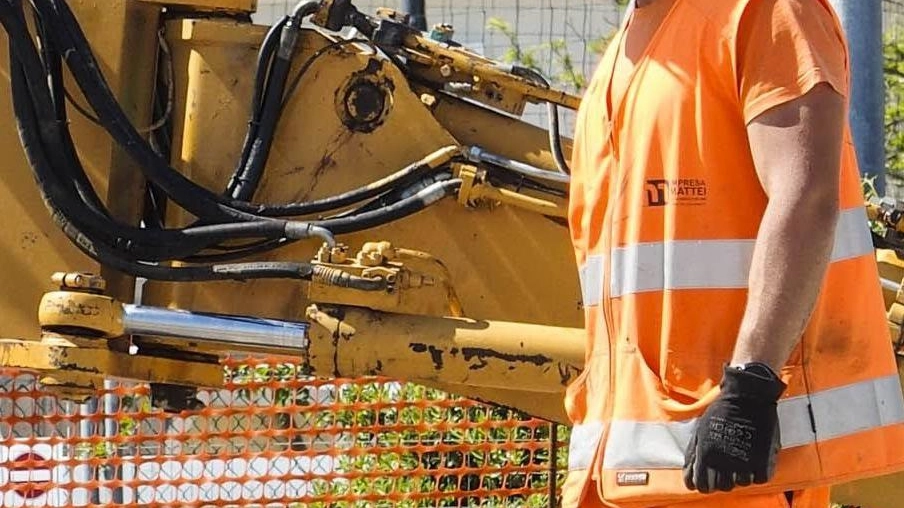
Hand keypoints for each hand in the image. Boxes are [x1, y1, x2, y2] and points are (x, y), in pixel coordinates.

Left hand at [683, 363, 785, 492]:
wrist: (748, 396)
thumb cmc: (721, 410)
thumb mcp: (700, 430)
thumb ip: (693, 453)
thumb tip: (689, 473)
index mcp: (705, 454)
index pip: (701, 485)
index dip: (703, 484)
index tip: (707, 479)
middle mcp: (723, 461)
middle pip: (722, 487)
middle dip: (722, 480)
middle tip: (726, 468)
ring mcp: (744, 461)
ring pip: (741, 483)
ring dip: (740, 475)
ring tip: (741, 461)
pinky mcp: (762, 459)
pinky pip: (759, 478)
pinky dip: (757, 473)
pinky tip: (754, 461)